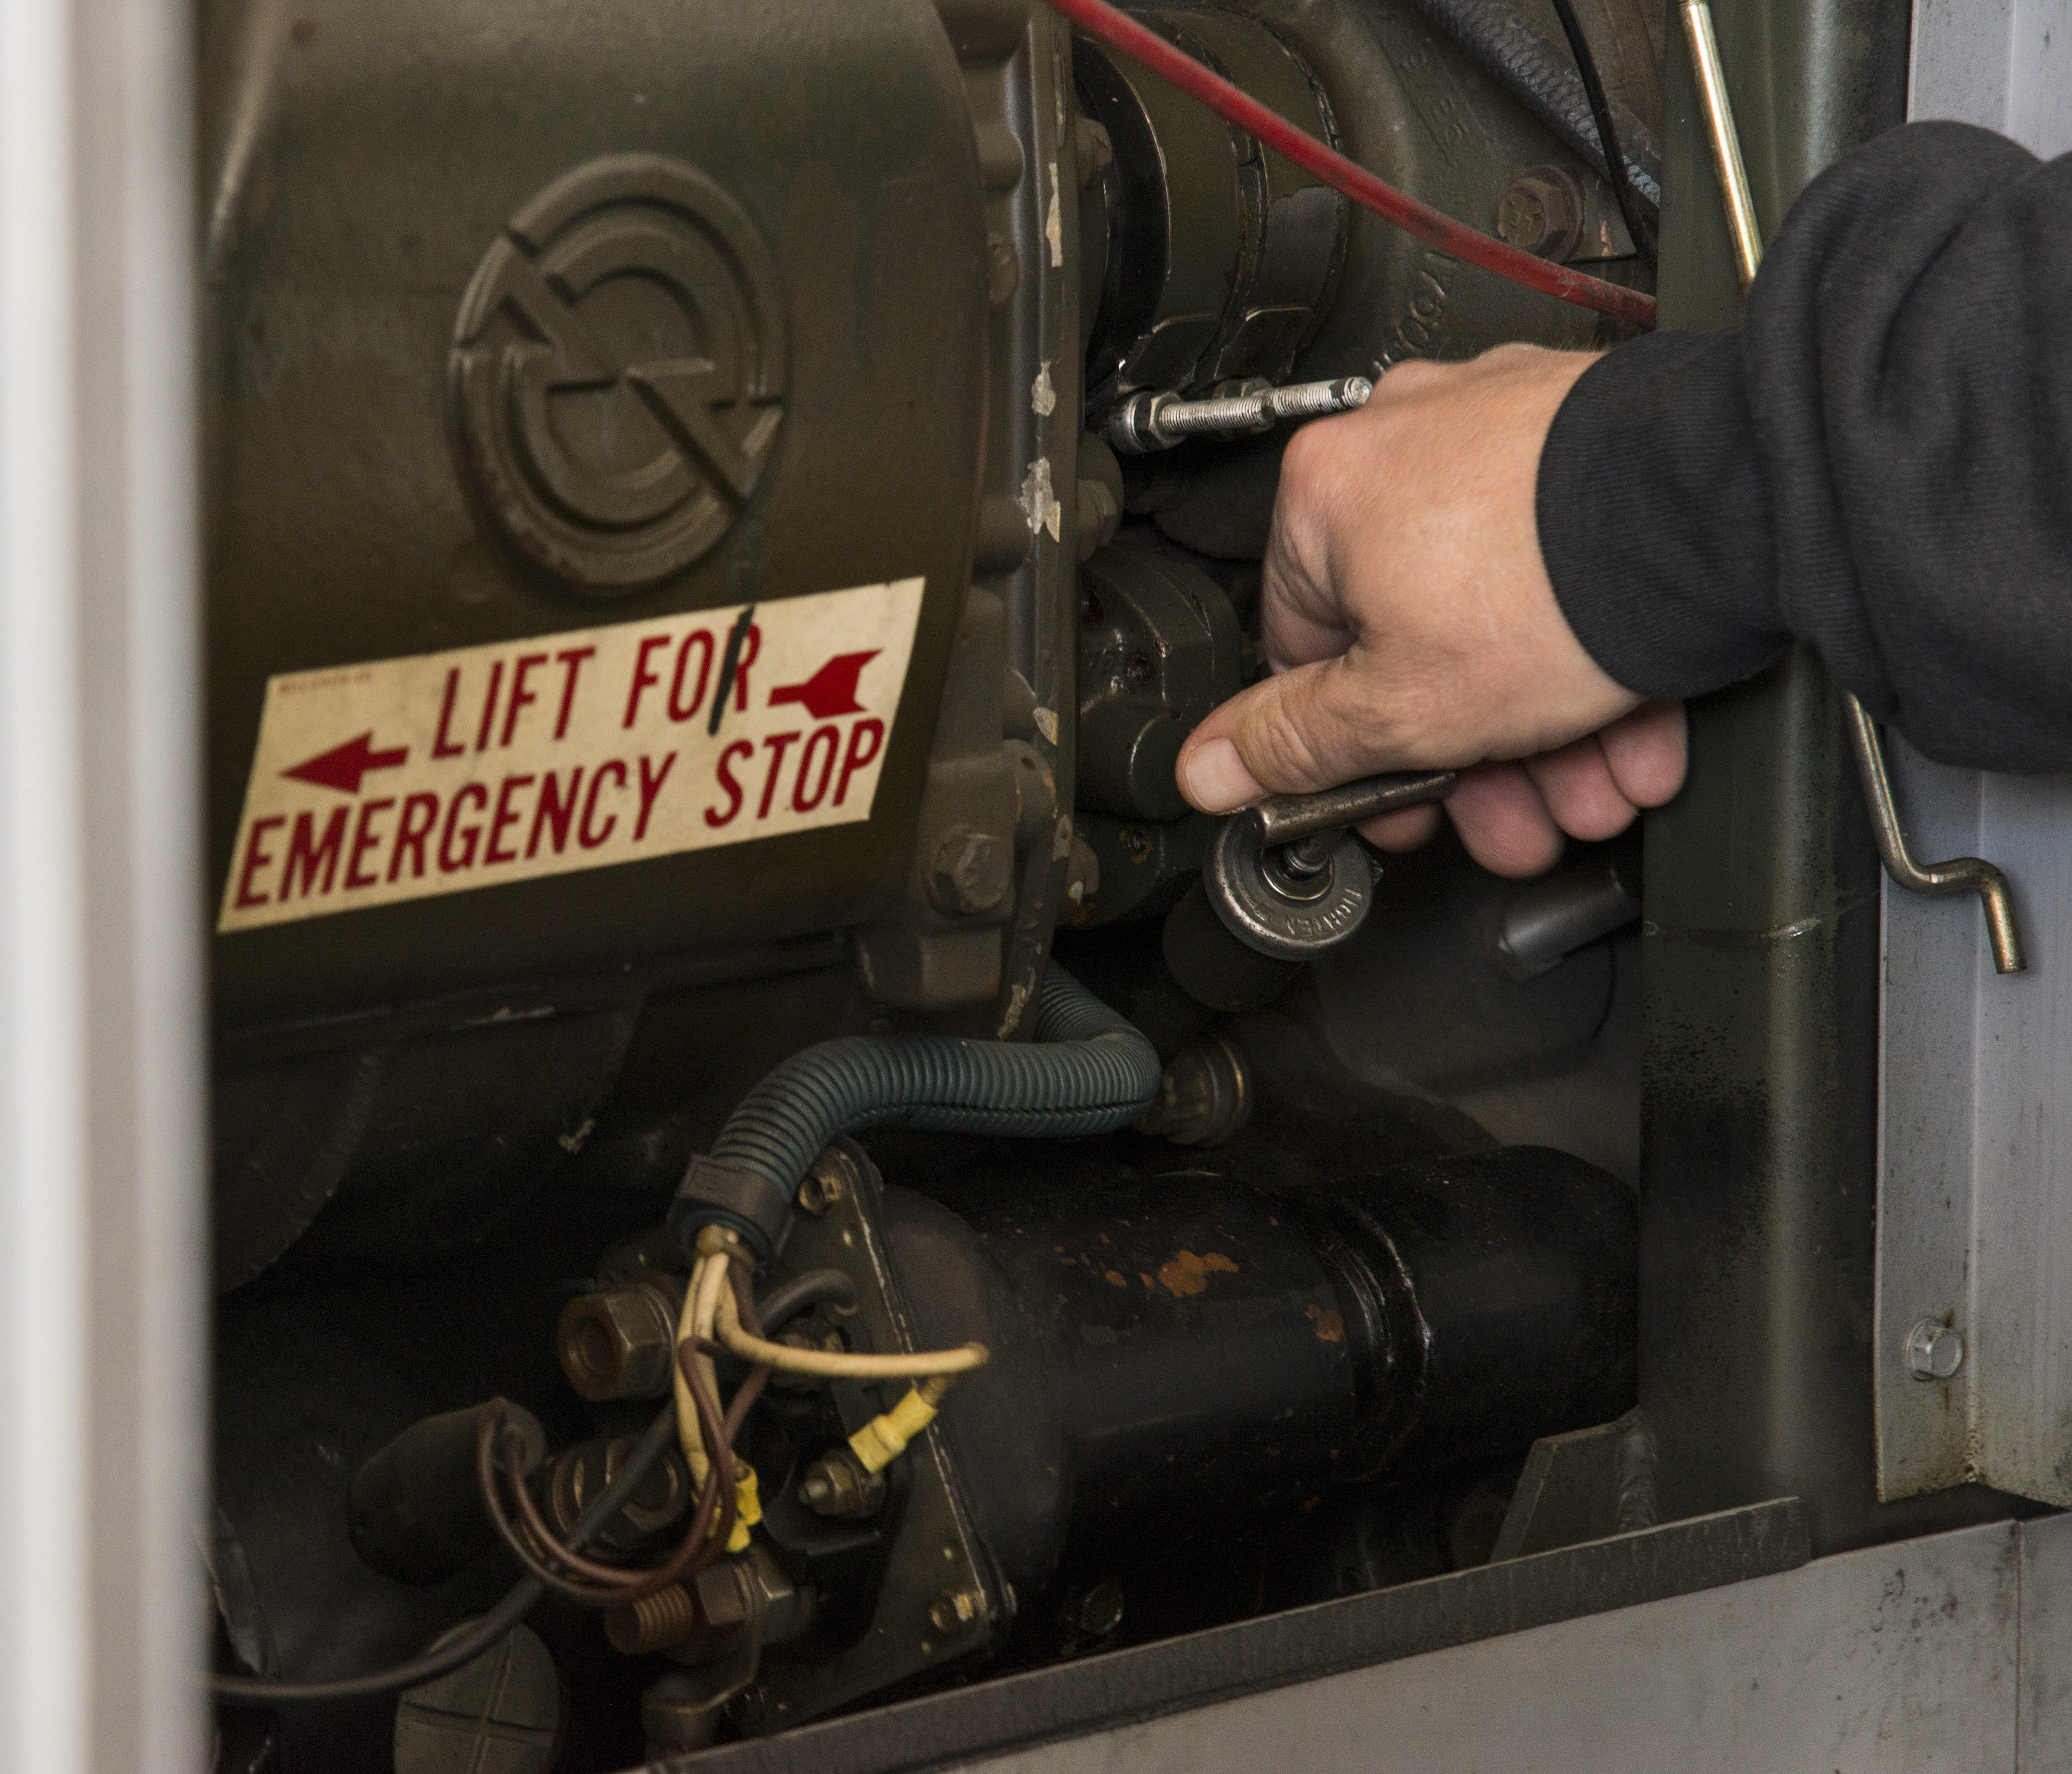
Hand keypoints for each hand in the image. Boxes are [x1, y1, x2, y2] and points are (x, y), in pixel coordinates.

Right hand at [1173, 342, 1686, 876]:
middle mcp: (1411, 442)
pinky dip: (1597, 657)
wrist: (1730, 508)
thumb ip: (1296, 744)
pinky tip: (1634, 731)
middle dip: (1476, 761)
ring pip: (1506, 618)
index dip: (1355, 752)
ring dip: (1548, 732)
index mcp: (1330, 493)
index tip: (1398, 803)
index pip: (1306, 650)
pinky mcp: (1595, 445)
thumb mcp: (1398, 709)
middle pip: (1418, 644)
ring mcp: (1508, 435)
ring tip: (1591, 791)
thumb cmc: (1560, 582)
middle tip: (1511, 818)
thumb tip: (1208, 767)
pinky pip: (1572, 573)